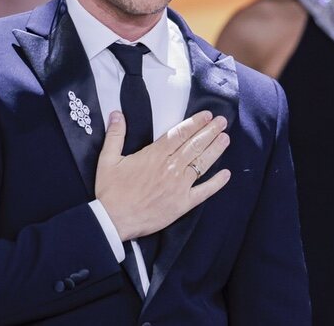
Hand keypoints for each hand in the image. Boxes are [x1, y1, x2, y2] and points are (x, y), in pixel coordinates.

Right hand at [95, 110, 230, 240]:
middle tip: (222, 121)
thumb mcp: (107, 159)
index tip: (206, 115)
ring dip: (215, 150)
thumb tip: (117, 114)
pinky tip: (226, 174)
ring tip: (226, 138)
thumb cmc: (111, 191)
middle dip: (210, 131)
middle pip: (194, 145)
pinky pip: (203, 192)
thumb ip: (115, 135)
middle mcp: (170, 168)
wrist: (113, 220)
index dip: (195, 123)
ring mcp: (179, 186)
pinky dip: (216, 183)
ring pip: (201, 164)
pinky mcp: (182, 204)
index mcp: (154, 155)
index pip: (179, 134)